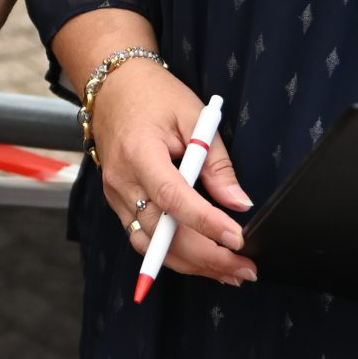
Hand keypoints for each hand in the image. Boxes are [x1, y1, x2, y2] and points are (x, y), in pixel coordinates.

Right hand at [87, 61, 253, 285]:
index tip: (237, 239)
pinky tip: (202, 260)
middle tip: (245, 268)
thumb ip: (216, 164)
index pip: (173, 197)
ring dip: (192, 265)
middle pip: (162, 233)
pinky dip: (173, 255)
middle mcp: (122, 180)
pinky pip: (143, 238)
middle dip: (207, 257)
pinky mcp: (118, 202)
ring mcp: (115, 195)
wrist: (112, 86)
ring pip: (151, 246)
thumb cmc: (154, 95)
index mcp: (139, 152)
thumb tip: (239, 204)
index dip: (206, 223)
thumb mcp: (194, 117)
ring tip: (229, 272)